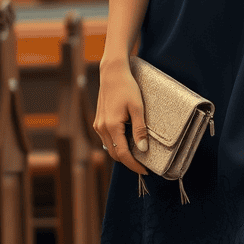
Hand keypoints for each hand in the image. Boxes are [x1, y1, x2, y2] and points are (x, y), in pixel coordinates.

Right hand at [93, 60, 148, 176]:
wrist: (112, 73)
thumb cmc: (127, 87)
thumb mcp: (138, 107)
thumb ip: (140, 130)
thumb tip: (142, 149)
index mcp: (111, 126)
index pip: (123, 154)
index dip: (134, 165)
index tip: (145, 170)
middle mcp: (101, 128)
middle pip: (115, 154)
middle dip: (128, 161)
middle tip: (143, 165)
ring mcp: (98, 125)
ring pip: (110, 147)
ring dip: (122, 153)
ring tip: (137, 154)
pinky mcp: (98, 121)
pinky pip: (107, 139)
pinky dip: (117, 144)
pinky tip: (127, 141)